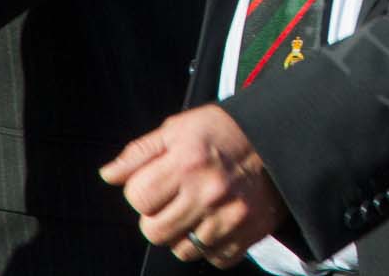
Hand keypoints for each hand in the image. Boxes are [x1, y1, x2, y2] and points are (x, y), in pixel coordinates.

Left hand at [101, 104, 288, 267]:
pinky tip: (219, 220)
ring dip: (185, 234)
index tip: (160, 181)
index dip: (143, 190)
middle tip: (178, 199)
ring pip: (181, 250)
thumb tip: (107, 175)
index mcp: (187, 161)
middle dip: (159, 217)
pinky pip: (214, 258)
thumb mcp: (180, 129)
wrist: (280, 137)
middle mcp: (208, 191)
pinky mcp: (249, 233)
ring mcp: (230, 216)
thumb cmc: (224, 132)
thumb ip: (140, 152)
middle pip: (154, 232)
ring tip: (200, 209)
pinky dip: (213, 245)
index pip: (137, 197)